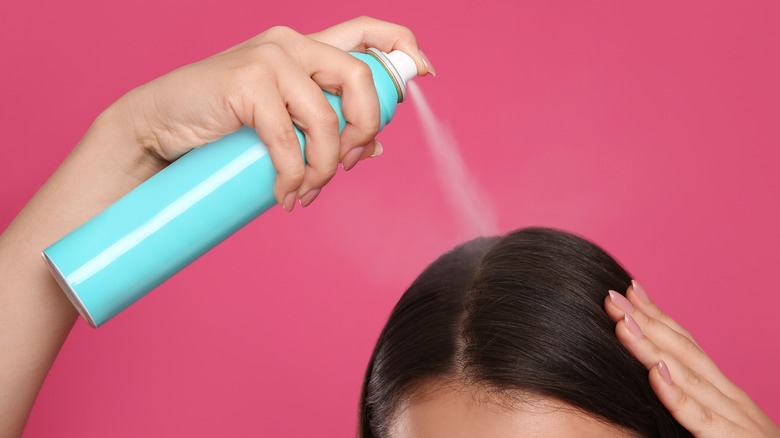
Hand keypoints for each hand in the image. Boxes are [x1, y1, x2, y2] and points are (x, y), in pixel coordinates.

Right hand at [109, 16, 432, 209]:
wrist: (158, 127)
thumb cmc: (220, 125)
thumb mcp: (281, 121)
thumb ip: (323, 124)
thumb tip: (373, 148)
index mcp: (304, 48)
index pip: (365, 31)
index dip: (402, 45)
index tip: (426, 72)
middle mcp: (291, 44)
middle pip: (361, 78)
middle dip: (365, 129)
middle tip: (348, 166)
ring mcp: (269, 59)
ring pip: (327, 118)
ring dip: (325, 168)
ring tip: (305, 193)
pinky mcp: (247, 82)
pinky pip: (290, 138)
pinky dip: (293, 175)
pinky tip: (286, 194)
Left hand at [604, 281, 779, 436]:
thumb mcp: (718, 424)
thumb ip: (691, 403)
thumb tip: (654, 375)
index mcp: (724, 391)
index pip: (686, 344)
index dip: (657, 316)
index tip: (628, 290)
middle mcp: (730, 397)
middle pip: (683, 350)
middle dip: (647, 321)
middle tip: (613, 296)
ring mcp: (734, 418)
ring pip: (687, 376)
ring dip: (652, 347)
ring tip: (623, 322)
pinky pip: (700, 417)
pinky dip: (677, 395)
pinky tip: (656, 374)